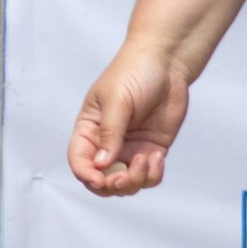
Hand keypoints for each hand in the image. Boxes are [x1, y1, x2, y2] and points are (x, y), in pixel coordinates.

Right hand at [69, 46, 189, 198]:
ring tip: (146, 159)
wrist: (167, 63)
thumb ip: (110, 133)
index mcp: (89, 130)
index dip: (86, 175)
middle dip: (112, 184)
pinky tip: (158, 156)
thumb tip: (101, 163)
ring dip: (135, 181)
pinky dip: (153, 174)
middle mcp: (107, 144)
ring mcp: (130, 149)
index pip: (79, 161)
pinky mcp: (152, 150)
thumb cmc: (134, 73)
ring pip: (127, 183)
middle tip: (125, 175)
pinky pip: (149, 176)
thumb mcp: (117, 101)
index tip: (100, 178)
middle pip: (102, 180)